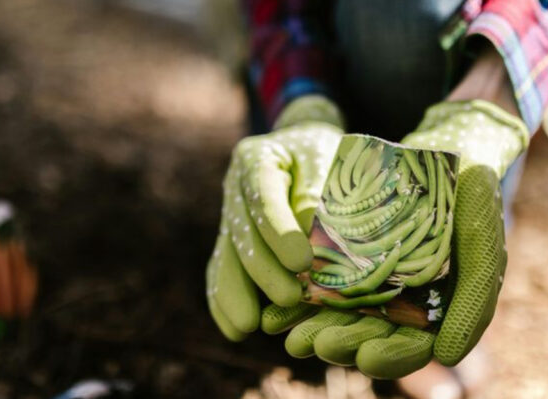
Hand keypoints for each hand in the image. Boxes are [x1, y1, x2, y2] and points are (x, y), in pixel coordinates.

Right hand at [206, 95, 344, 340]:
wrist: (301, 147)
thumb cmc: (322, 152)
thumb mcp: (326, 157)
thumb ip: (318, 192)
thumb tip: (312, 235)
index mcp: (256, 159)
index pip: (264, 198)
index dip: (280, 233)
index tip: (302, 263)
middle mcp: (234, 187)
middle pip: (242, 233)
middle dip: (264, 271)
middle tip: (289, 299)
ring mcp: (229, 215)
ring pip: (226, 257)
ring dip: (236, 294)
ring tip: (247, 327)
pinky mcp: (230, 240)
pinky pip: (220, 271)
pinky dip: (224, 301)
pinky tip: (234, 329)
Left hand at [261, 100, 527, 378]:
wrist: (448, 149)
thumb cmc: (473, 199)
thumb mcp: (483, 244)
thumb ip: (475, 298)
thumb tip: (446, 357)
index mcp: (436, 308)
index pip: (413, 344)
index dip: (391, 357)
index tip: (366, 359)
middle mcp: (401, 298)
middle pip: (369, 334)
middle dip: (342, 342)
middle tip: (312, 346)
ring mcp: (371, 274)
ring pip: (340, 312)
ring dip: (315, 328)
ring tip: (291, 338)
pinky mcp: (346, 251)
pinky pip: (321, 277)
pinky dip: (301, 296)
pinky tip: (276, 312)